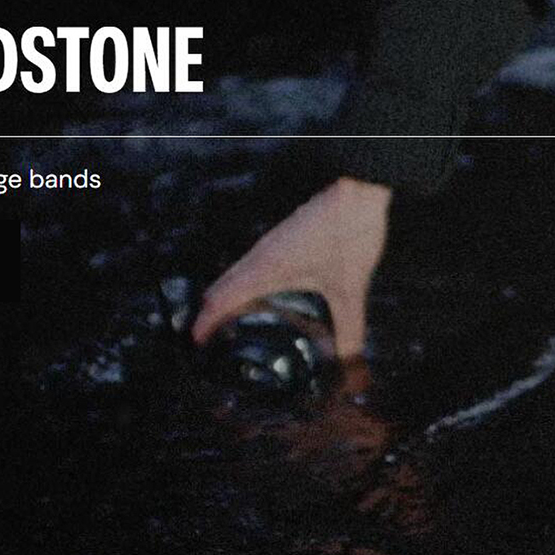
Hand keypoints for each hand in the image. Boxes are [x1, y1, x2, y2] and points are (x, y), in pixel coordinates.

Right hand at [191, 176, 391, 356]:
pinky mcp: (282, 239)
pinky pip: (251, 266)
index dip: (206, 321)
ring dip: (227, 297)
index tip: (196, 340)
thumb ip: (350, 330)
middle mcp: (261, 256)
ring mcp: (270, 245)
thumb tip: (349, 363)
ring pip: (236, 275)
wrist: (358, 190)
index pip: (222, 299)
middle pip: (222, 287)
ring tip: (228, 323)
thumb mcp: (350, 290)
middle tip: (208, 339)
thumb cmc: (349, 233)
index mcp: (267, 269)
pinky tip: (260, 297)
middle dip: (212, 312)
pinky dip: (244, 285)